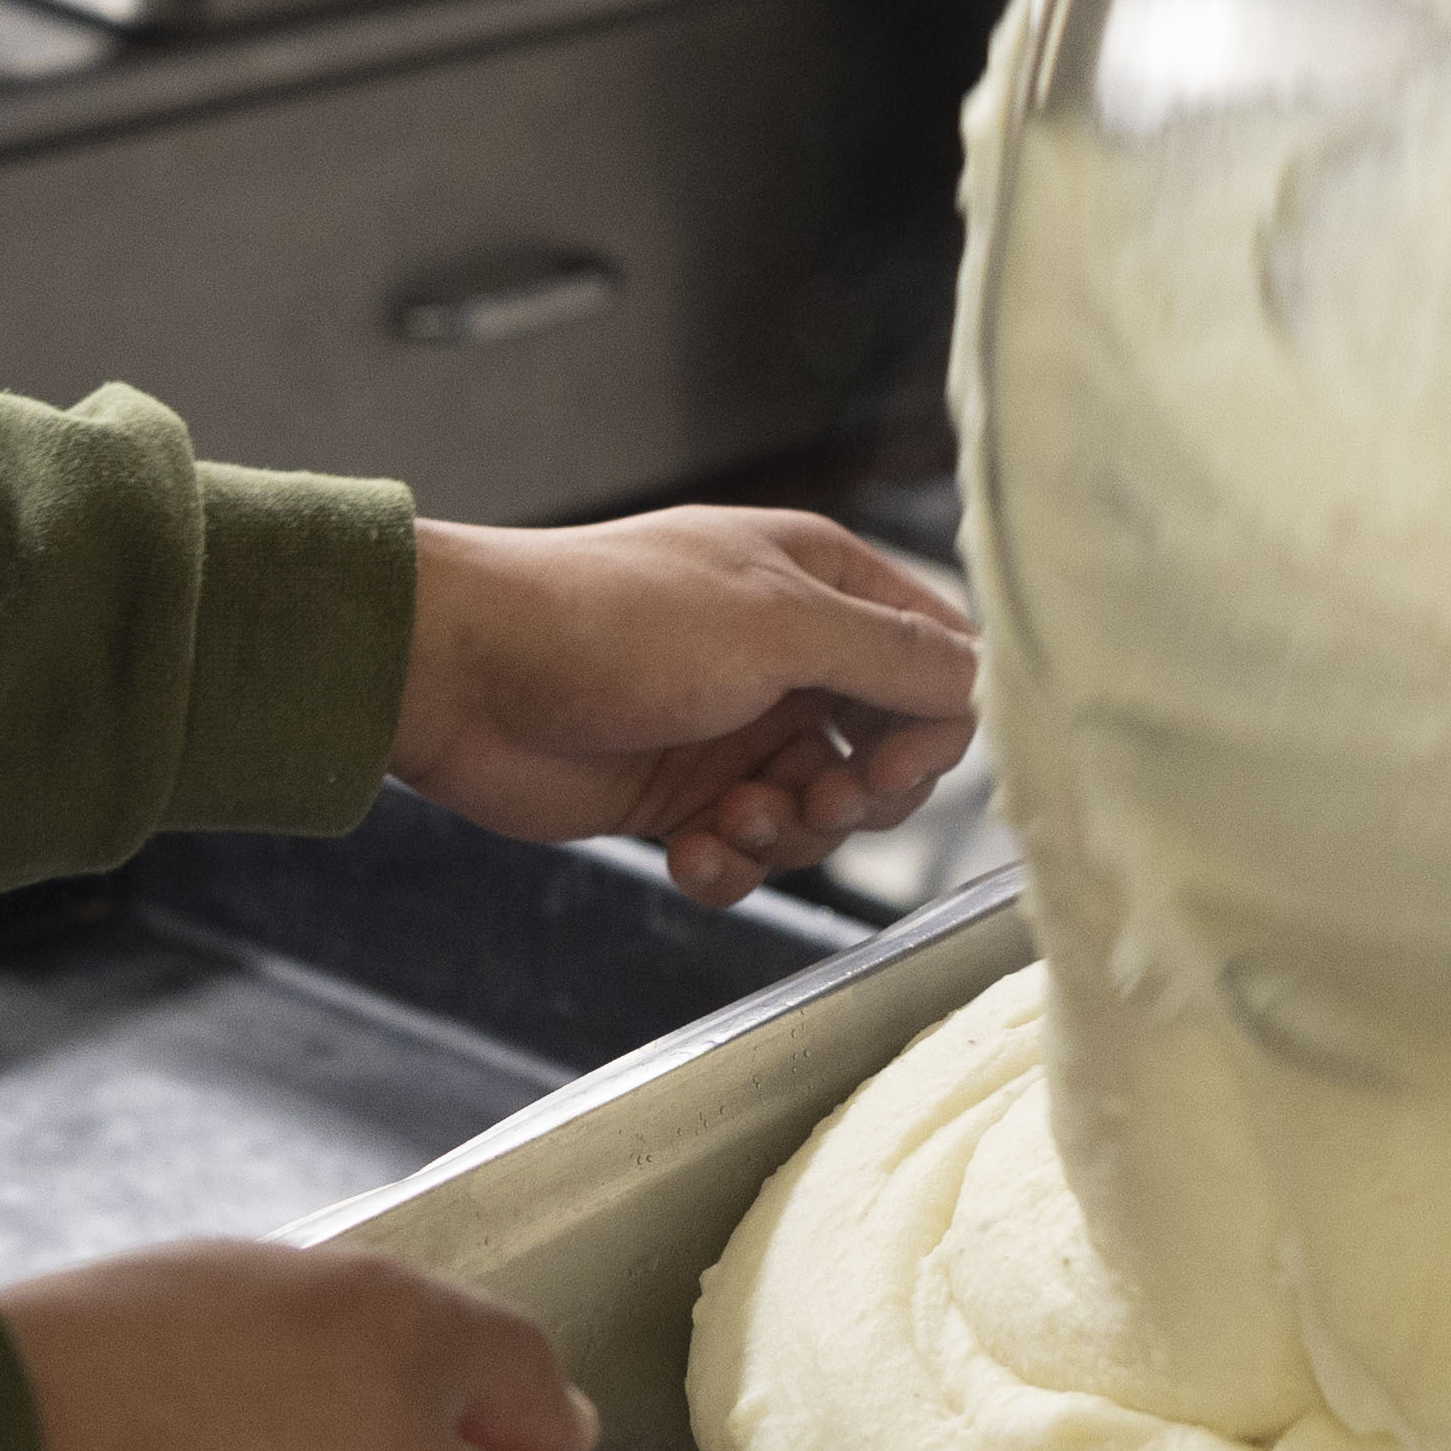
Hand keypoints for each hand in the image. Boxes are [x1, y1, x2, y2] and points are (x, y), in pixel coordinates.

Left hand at [395, 507, 972, 908]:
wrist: (463, 672)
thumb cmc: (608, 621)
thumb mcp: (776, 625)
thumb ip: (893, 656)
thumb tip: (986, 680)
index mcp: (819, 583)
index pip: (936, 661)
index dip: (931, 728)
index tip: (883, 768)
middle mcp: (786, 652)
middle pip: (887, 750)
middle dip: (856, 797)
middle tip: (804, 802)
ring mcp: (733, 725)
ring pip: (819, 815)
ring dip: (784, 838)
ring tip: (724, 823)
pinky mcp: (680, 792)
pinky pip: (746, 853)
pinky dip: (730, 867)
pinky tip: (687, 854)